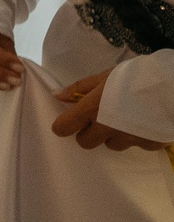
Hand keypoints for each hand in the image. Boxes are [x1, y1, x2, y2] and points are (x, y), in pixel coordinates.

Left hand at [52, 70, 169, 151]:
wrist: (172, 86)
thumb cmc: (136, 76)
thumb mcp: (105, 76)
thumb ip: (80, 87)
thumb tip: (59, 96)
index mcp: (92, 109)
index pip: (63, 129)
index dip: (65, 125)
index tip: (71, 120)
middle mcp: (107, 128)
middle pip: (85, 142)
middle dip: (90, 133)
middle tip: (100, 118)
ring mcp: (128, 139)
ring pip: (112, 145)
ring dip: (114, 135)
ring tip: (127, 118)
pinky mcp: (148, 145)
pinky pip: (136, 145)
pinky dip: (137, 136)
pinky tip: (145, 121)